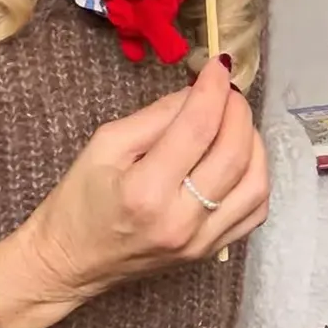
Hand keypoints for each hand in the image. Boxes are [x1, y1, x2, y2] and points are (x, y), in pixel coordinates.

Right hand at [22, 57, 269, 301]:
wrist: (71, 262)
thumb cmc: (79, 201)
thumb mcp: (105, 146)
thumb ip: (156, 117)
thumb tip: (198, 93)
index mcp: (145, 191)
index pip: (197, 129)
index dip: (213, 90)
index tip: (218, 66)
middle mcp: (181, 220)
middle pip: (234, 154)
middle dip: (238, 112)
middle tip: (228, 93)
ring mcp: (202, 241)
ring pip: (256, 184)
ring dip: (254, 143)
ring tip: (235, 123)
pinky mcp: (211, 251)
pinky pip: (254, 211)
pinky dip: (256, 177)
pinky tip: (241, 158)